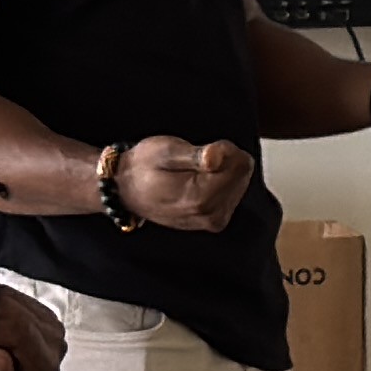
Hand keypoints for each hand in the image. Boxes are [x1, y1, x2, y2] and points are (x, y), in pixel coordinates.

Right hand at [115, 136, 257, 235]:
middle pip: (243, 172)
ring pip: (240, 181)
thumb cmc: (144, 166)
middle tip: (195, 160)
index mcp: (201, 198)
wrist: (126, 191)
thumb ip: (195, 155)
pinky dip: (220, 182)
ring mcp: (214, 221)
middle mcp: (211, 215)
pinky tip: (198, 182)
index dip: (224, 148)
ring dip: (221, 170)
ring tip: (191, 172)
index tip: (202, 149)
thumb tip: (218, 156)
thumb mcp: (165, 150)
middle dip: (225, 159)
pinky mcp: (215, 222)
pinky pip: (233, 192)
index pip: (241, 163)